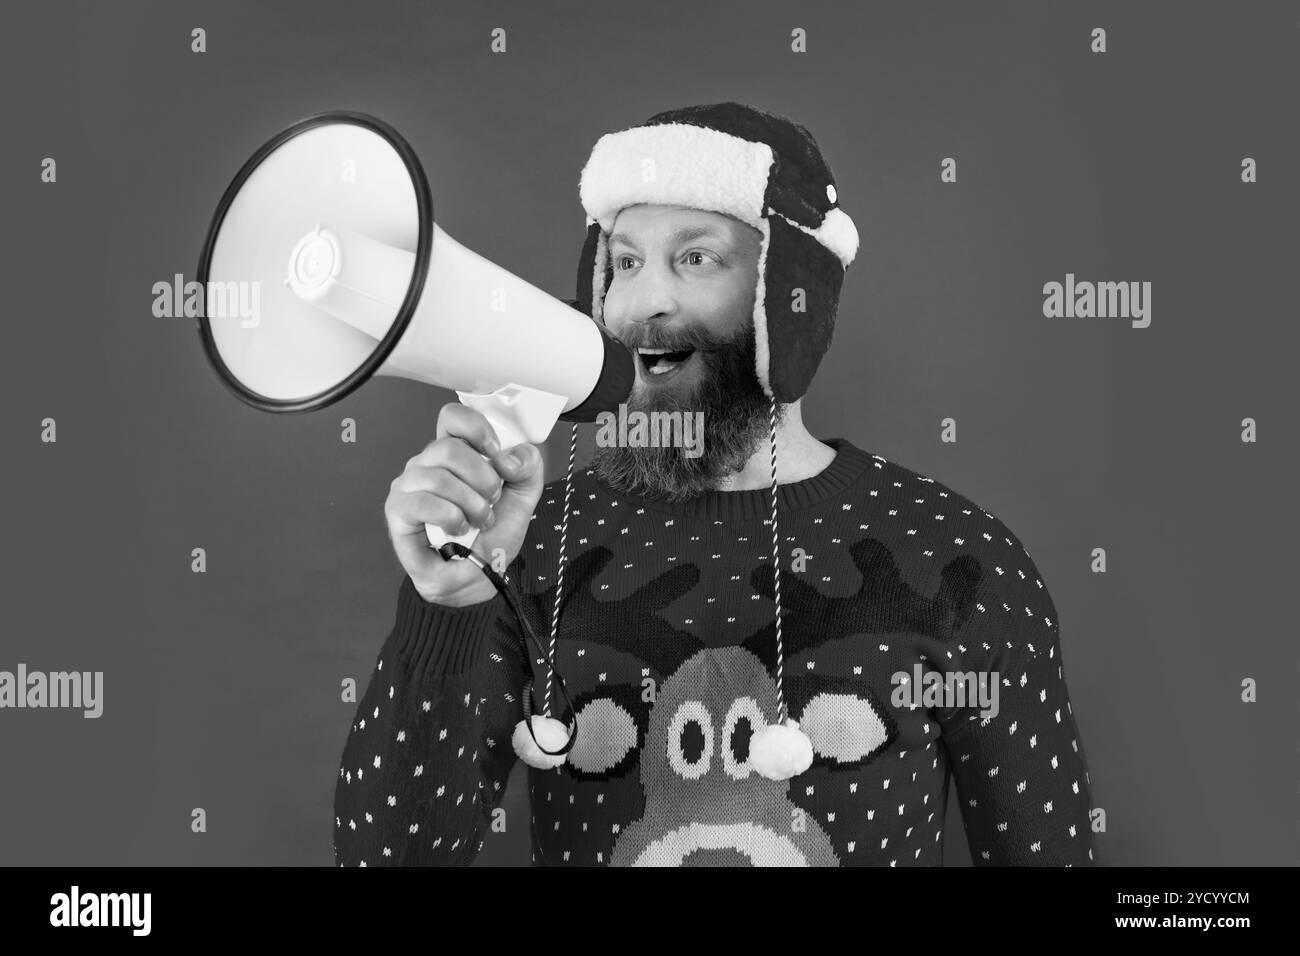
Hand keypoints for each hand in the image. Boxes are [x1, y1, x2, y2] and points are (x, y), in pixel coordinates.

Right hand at [384, 402, 543, 606]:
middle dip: (481, 477)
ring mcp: (409, 486)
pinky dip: (449, 516)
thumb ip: (527, 467)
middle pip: (448, 448)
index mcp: (455, 454)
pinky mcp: (398, 512)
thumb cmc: (491, 536)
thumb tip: (507, 457)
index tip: (495, 453)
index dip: (476, 429)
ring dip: (470, 503)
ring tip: (480, 520)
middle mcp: (428, 464)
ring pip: (437, 477)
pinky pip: (422, 502)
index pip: (453, 418)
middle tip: (492, 499)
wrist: (477, 578)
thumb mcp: (523, 498)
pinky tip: (458, 528)